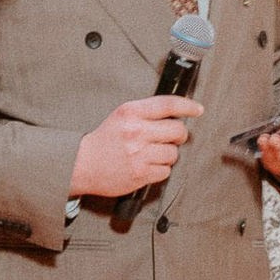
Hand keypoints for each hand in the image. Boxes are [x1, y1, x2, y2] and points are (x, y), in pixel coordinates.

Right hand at [70, 93, 202, 197]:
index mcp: (131, 112)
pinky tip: (148, 166)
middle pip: (178, 131)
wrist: (81, 164)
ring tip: (153, 154)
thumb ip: (146, 113)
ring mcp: (138, 154)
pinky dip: (160, 170)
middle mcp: (136, 131)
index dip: (187, 106)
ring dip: (168, 155)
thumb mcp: (121, 116)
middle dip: (179, 135)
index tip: (197, 110)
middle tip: (172, 138)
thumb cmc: (104, 140)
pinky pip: (165, 171)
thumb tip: (176, 114)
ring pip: (173, 154)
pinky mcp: (140, 174)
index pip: (167, 104)